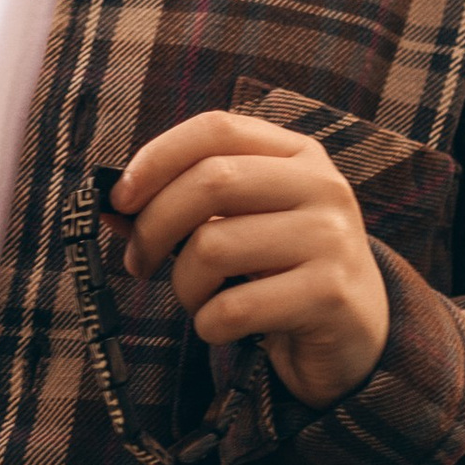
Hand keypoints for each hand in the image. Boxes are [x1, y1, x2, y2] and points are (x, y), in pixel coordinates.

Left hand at [112, 112, 389, 411]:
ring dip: (182, 285)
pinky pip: (234, 307)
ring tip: (197, 300)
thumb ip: (181, 209)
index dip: (157, 157)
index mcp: (297, 155)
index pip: (216, 129)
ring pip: (214, 247)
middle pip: (210, 182)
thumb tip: (107, 207)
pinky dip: (207, 325)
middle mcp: (322, 186)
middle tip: (138, 264)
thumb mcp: (240, 227)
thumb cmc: (282, 272)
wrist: (357, 335)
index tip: (121, 198)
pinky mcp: (329, 295)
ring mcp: (331, 239)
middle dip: (154, 227)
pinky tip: (222, 327)